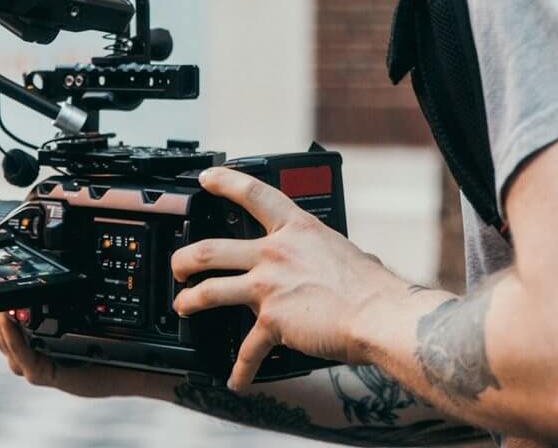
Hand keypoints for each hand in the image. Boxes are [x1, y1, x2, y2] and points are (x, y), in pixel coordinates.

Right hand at [0, 283, 173, 398]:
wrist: (131, 360)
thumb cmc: (96, 330)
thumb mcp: (65, 297)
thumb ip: (40, 279)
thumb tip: (25, 240)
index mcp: (12, 321)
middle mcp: (14, 339)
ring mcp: (27, 357)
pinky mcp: (47, 372)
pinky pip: (24, 357)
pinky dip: (12, 335)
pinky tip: (7, 316)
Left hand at [169, 166, 412, 392]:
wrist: (378, 315)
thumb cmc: (371, 287)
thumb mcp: (344, 250)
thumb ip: (324, 253)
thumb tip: (331, 260)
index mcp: (297, 229)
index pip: (253, 194)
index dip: (225, 182)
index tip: (207, 178)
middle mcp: (276, 252)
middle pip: (212, 249)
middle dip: (185, 259)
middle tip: (179, 265)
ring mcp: (269, 286)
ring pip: (210, 290)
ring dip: (190, 301)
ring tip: (183, 306)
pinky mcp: (271, 321)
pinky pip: (247, 350)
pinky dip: (240, 369)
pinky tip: (236, 380)